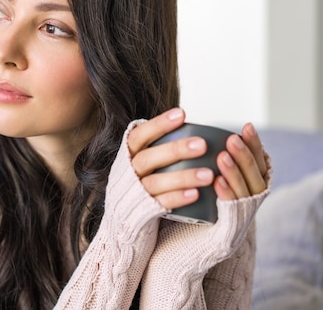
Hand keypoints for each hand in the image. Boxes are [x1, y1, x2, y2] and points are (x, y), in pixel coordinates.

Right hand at [127, 108, 268, 210]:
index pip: (139, 136)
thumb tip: (189, 123)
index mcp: (128, 155)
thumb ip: (158, 145)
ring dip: (182, 177)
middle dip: (175, 150)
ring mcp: (134, 192)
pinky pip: (159, 204)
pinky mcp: (142, 211)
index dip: (158, 125)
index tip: (181, 114)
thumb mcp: (143, 161)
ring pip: (155, 182)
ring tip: (207, 175)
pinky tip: (195, 194)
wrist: (123, 217)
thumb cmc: (141, 182)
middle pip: (147, 158)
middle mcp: (128, 172)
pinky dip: (176, 198)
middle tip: (202, 145)